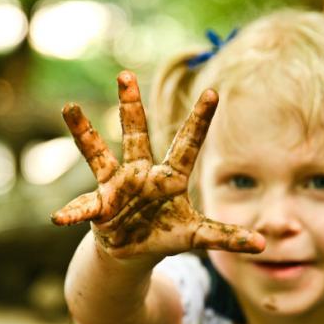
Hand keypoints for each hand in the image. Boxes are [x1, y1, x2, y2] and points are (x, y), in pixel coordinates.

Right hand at [51, 71, 264, 258]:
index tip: (214, 93)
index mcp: (169, 177)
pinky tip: (59, 219)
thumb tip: (263, 245)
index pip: (187, 144)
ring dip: (84, 133)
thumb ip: (226, 236)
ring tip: (69, 107)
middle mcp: (141, 173)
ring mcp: (116, 185)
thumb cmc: (165, 234)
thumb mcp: (197, 236)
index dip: (200, 120)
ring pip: (98, 154)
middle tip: (125, 74)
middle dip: (130, 105)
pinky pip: (84, 207)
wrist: (132, 249)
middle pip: (136, 135)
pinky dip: (73, 212)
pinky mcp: (99, 205)